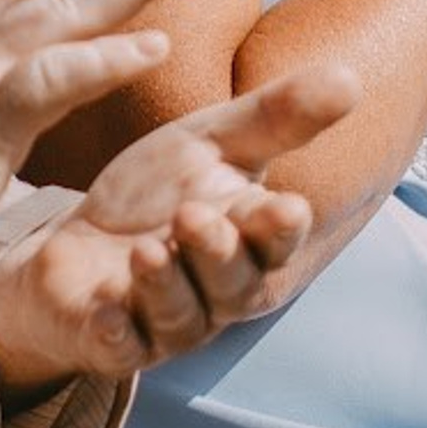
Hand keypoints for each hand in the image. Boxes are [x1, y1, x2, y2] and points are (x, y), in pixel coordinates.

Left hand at [0, 63, 359, 389]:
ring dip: (166, 286)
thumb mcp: (209, 143)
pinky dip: (117, 334)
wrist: (75, 244)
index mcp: (247, 240)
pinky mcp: (113, 343)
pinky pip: (122, 351)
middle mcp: (215, 291)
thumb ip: (275, 117)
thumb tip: (351, 76)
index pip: (275, 240)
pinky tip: (107, 311)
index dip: (280, 228)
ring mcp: (165, 323)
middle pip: (234, 286)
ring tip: (146, 249)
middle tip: (193, 216)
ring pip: (181, 319)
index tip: (287, 206)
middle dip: (218, 253)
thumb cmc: (156, 194)